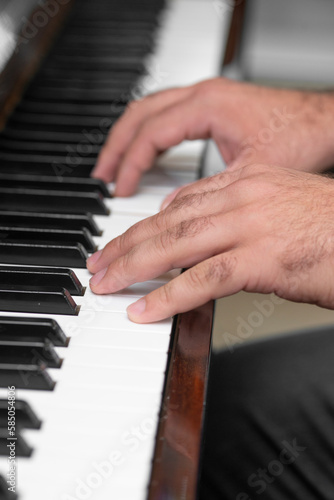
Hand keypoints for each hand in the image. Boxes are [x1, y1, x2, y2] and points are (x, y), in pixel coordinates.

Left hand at [87, 164, 333, 322]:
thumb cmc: (332, 229)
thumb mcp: (282, 207)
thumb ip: (240, 213)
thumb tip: (205, 230)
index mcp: (248, 180)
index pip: (183, 200)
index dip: (146, 222)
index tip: (125, 240)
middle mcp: (244, 196)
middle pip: (169, 220)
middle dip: (127, 243)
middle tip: (101, 261)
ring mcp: (251, 225)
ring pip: (176, 244)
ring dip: (135, 267)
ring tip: (108, 283)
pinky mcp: (262, 259)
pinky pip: (202, 279)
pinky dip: (168, 297)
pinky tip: (145, 310)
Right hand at [92, 78, 333, 195]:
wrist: (325, 121)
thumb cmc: (300, 137)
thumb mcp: (251, 172)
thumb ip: (209, 191)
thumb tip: (174, 211)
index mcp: (208, 105)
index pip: (151, 133)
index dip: (131, 163)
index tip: (119, 189)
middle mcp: (202, 95)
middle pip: (139, 114)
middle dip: (117, 146)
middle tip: (102, 176)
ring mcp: (205, 97)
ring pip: (149, 111)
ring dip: (128, 138)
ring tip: (113, 167)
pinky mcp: (211, 106)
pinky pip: (166, 116)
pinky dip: (149, 136)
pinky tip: (146, 156)